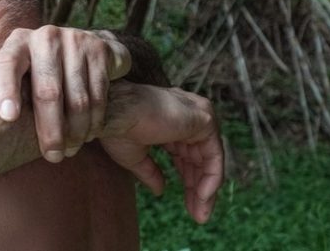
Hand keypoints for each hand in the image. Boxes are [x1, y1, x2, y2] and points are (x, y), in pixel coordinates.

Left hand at [0, 26, 131, 162]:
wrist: (87, 44)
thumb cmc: (41, 68)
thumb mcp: (21, 70)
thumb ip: (7, 89)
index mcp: (18, 42)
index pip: (6, 64)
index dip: (5, 89)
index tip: (8, 117)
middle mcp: (45, 37)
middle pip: (47, 91)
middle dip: (50, 129)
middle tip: (51, 156)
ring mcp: (75, 41)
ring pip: (77, 98)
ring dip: (74, 132)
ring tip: (69, 150)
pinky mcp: (100, 51)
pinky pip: (98, 96)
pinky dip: (93, 121)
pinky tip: (87, 136)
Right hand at [100, 83, 223, 223]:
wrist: (114, 115)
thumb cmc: (117, 129)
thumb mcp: (135, 157)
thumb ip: (151, 173)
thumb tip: (161, 191)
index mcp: (171, 121)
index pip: (186, 155)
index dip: (187, 182)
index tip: (188, 207)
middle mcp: (188, 116)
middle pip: (199, 159)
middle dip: (198, 189)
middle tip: (198, 216)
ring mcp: (198, 116)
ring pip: (209, 159)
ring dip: (206, 189)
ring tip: (201, 213)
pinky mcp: (204, 120)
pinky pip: (215, 155)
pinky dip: (211, 178)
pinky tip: (202, 197)